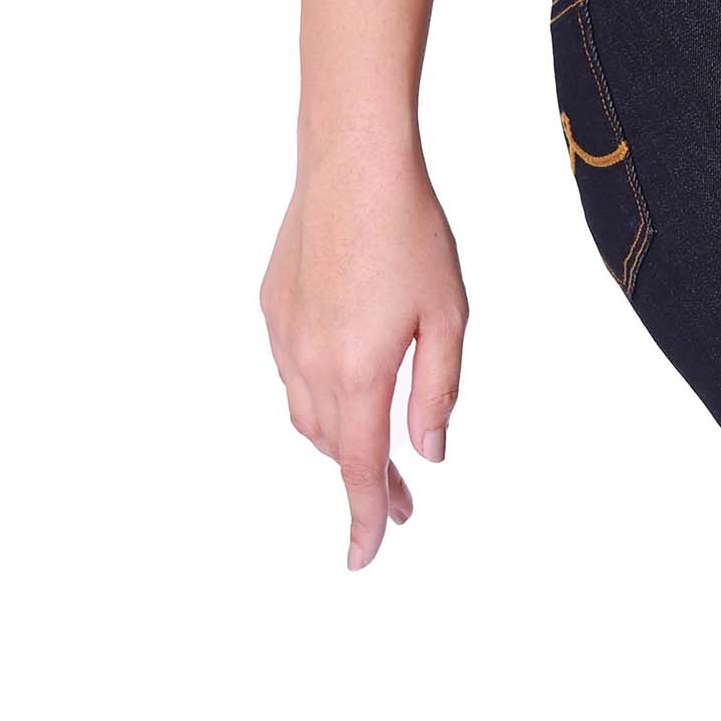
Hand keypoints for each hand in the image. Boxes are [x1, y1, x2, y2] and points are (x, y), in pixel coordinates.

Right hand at [258, 134, 465, 568]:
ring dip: (339, 441)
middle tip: (406, 504)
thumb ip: (438, 394)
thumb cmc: (411, 234)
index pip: (358, 469)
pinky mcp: (272, 308)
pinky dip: (319, 397)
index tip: (363, 558)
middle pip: (332, 448)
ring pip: (306, 416)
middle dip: (365, 482)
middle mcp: (310, 361)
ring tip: (377, 453)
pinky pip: (292, 374)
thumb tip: (425, 452)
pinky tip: (346, 386)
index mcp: (358, 371)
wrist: (352, 162)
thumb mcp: (448, 319)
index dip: (365, 518)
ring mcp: (284, 335)